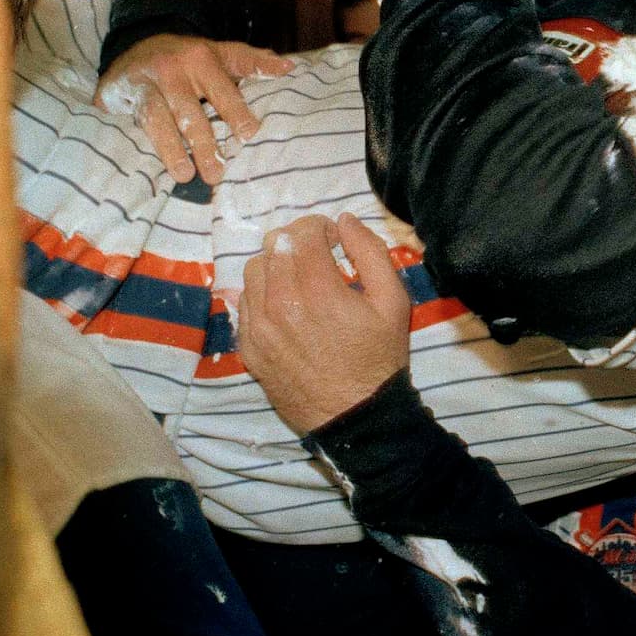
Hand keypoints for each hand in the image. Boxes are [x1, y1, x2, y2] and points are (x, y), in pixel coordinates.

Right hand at [95, 34, 290, 183]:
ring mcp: (141, 82)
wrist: (135, 43)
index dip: (235, 112)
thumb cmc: (188, 58)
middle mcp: (170, 69)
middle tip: (217, 173)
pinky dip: (133, 143)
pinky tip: (142, 164)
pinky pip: (126, 122)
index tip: (249, 135)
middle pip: (188, 110)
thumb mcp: (221, 53)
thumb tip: (289, 67)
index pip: (222, 90)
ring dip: (169, 148)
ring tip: (183, 175)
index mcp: (201, 59)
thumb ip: (252, 62)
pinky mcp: (114, 95)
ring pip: (156, 118)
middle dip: (202, 142)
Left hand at [240, 213, 412, 434]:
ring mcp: (259, 327)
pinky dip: (261, 293)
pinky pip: (242, 303)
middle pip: (274, 246)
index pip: (301, 232)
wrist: (354, 415)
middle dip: (297, 242)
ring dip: (276, 265)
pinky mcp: (249, 347)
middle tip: (318, 257)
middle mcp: (280, 303)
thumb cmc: (378, 357)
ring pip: (253, 270)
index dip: (320, 227)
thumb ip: (371, 252)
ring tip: (299, 280)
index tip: (333, 241)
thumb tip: (345, 221)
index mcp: (317, 289)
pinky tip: (284, 305)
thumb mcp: (393, 302)